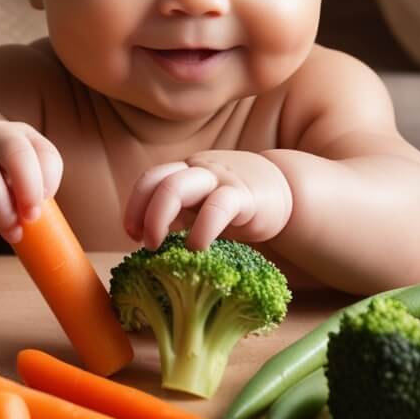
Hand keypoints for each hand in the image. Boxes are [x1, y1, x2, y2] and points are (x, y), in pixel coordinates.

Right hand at [0, 121, 62, 243]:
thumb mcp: (16, 175)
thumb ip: (32, 191)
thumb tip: (42, 222)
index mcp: (21, 134)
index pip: (44, 151)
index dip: (49, 178)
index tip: (46, 202)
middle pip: (15, 152)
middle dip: (28, 188)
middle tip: (31, 219)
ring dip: (2, 211)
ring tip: (11, 234)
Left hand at [123, 150, 292, 251]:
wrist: (288, 189)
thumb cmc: (239, 204)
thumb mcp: (204, 204)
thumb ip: (181, 215)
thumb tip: (150, 243)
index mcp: (187, 173)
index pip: (151, 178)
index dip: (135, 205)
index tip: (132, 234)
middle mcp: (199, 171)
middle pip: (159, 179)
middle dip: (143, 212)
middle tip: (144, 243)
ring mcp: (220, 180)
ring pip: (178, 186)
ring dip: (158, 216)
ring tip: (157, 247)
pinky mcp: (244, 197)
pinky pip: (216, 207)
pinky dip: (200, 229)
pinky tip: (197, 247)